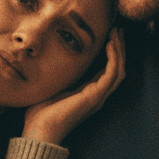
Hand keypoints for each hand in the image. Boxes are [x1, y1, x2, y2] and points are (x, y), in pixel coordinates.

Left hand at [22, 28, 124, 145]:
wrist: (39, 129)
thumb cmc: (40, 111)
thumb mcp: (52, 85)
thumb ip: (58, 73)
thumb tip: (48, 54)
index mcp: (88, 93)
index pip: (106, 70)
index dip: (110, 52)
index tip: (108, 34)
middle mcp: (97, 95)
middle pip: (117, 68)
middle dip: (119, 48)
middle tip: (118, 29)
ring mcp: (98, 96)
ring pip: (118, 70)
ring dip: (119, 50)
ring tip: (117, 32)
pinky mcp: (95, 96)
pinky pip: (112, 74)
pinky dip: (114, 58)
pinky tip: (110, 44)